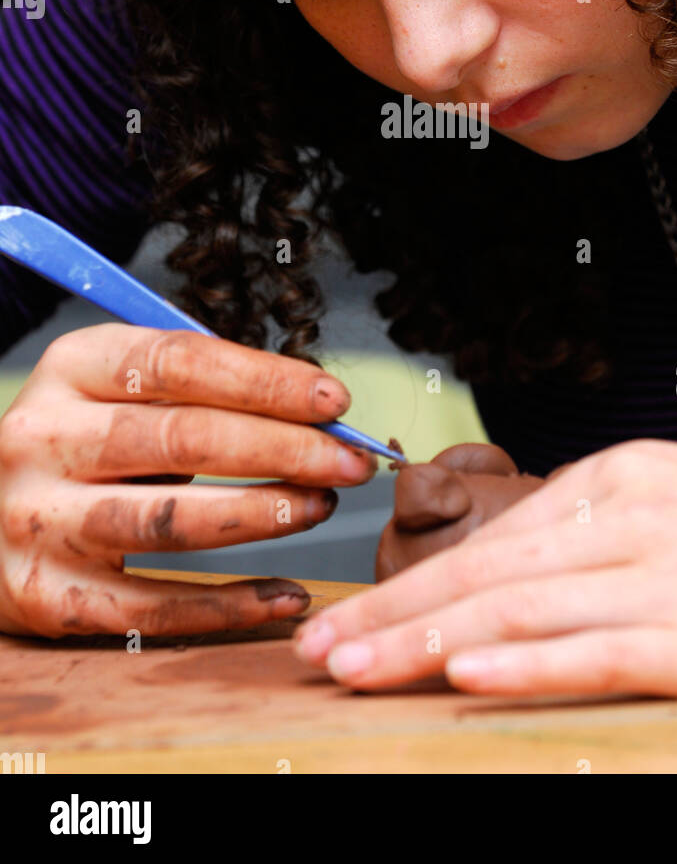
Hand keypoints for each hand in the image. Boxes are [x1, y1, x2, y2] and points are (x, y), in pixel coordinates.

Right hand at [0, 324, 375, 637]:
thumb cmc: (85, 442)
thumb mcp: (119, 390)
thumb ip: (202, 391)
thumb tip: (319, 413)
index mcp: (71, 367)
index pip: (181, 363)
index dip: (266, 382)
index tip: (334, 402)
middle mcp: (43, 438)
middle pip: (182, 439)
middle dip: (282, 449)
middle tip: (348, 463)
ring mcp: (36, 520)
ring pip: (169, 522)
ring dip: (261, 516)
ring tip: (319, 508)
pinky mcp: (43, 596)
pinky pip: (150, 606)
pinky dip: (228, 606)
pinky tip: (284, 594)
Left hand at [294, 438, 676, 696]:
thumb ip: (597, 527)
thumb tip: (515, 569)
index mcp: (617, 479)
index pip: (491, 539)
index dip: (412, 581)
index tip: (348, 614)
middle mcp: (626, 516)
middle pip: (486, 570)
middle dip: (391, 613)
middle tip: (318, 649)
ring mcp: (662, 573)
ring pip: (520, 608)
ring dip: (425, 643)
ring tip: (356, 672)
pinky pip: (599, 651)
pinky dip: (526, 664)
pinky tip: (466, 676)